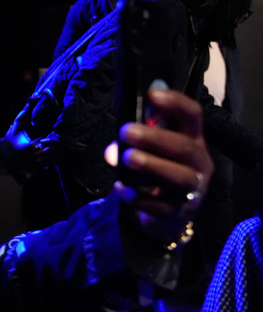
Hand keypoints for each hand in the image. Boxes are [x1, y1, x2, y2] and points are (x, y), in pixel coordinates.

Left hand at [109, 88, 213, 240]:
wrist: (166, 217)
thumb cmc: (157, 173)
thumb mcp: (150, 153)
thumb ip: (134, 144)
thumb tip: (113, 148)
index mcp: (193, 140)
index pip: (192, 116)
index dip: (175, 103)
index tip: (151, 94)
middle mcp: (198, 163)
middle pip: (184, 147)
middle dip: (155, 138)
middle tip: (126, 131)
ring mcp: (192, 190)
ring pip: (179, 177)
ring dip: (152, 165)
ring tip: (128, 158)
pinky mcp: (178, 213)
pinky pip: (159, 205)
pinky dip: (138, 196)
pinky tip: (121, 188)